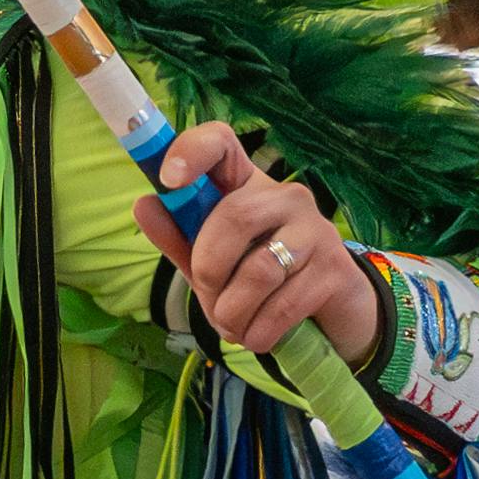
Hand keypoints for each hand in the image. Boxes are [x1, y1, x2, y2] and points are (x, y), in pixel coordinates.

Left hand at [135, 123, 378, 368]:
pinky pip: (282, 305)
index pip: (221, 143)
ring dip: (232, 312)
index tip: (169, 179)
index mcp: (247, 185)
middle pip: (235, 217)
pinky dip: (257, 331)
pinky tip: (256, 335)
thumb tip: (144, 204)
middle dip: (210, 271)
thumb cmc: (258, 282)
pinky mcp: (334, 269)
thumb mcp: (212, 261)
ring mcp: (315, 229)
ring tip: (232, 325)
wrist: (327, 317)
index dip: (192, 151)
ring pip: (259, 270)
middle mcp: (285, 196)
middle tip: (211, 301)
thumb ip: (179, 237)